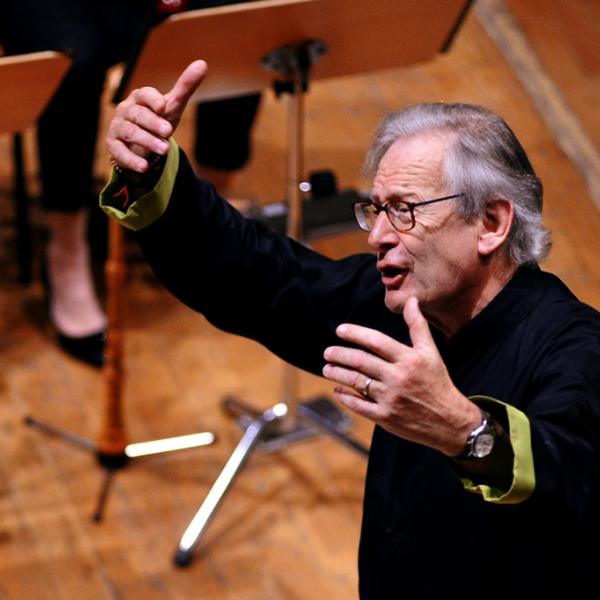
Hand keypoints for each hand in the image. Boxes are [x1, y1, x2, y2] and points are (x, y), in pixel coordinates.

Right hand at [106, 59, 207, 172]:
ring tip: (164, 150)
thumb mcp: (171, 107)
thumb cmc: (157, 121)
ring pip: (130, 133)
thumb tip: (202, 64)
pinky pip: (120, 153)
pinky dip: (132, 160)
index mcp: (139, 98)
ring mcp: (118, 129)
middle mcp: (126, 111)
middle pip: (138, 115)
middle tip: (168, 132)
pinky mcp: (114, 147)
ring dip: (147, 141)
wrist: (140, 145)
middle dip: (153, 123)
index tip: (163, 106)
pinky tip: (144, 167)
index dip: (152, 100)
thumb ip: (185, 87)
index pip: (143, 94)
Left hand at [322, 297, 480, 455]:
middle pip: (361, 361)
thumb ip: (418, 325)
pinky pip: (359, 405)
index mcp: (409, 359)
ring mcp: (390, 398)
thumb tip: (412, 300)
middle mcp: (398, 377)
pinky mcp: (385, 417)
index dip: (355, 334)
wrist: (450, 421)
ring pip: (356, 382)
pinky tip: (338, 389)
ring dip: (337, 374)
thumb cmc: (438, 382)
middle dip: (340, 355)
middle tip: (327, 352)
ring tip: (327, 368)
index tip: (340, 330)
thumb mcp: (431, 352)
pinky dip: (345, 396)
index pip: (376, 341)